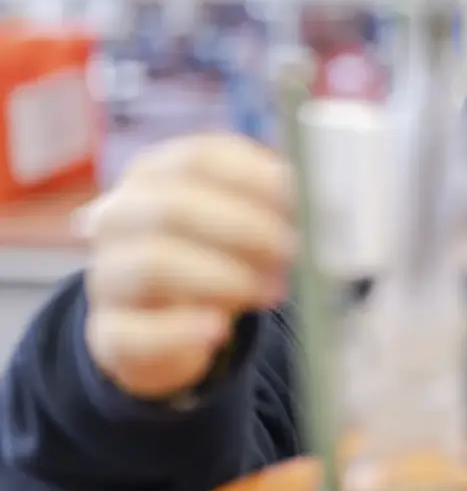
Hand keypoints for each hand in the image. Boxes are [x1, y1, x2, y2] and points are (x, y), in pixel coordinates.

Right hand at [81, 134, 294, 401]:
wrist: (168, 321)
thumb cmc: (219, 255)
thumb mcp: (245, 221)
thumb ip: (282, 207)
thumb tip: (334, 204)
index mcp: (158, 174)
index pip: (199, 158)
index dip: (255, 177)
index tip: (299, 199)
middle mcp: (122, 215)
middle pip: (175, 208)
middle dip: (245, 229)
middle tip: (292, 252)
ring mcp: (109, 274)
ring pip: (154, 265)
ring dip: (225, 278)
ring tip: (273, 292)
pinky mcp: (111, 333)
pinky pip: (136, 331)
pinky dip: (183, 330)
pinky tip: (219, 329)